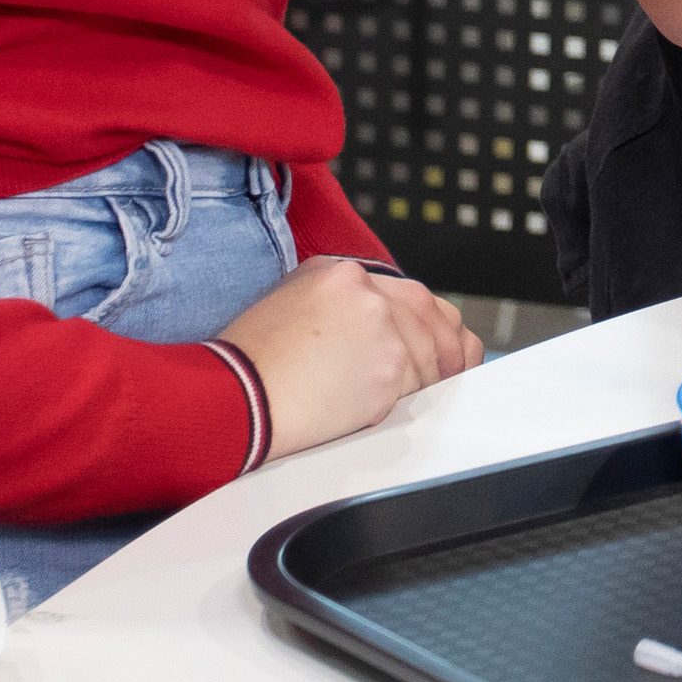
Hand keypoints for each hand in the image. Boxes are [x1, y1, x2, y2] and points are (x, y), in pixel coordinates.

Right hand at [217, 259, 480, 461]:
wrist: (235, 399)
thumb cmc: (250, 363)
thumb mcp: (288, 302)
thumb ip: (337, 300)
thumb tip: (374, 316)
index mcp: (341, 273)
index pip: (406, 291)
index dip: (426, 321)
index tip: (433, 339)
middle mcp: (367, 293)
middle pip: (430, 315)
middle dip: (443, 345)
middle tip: (446, 370)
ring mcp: (382, 329)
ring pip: (430, 354)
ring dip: (427, 378)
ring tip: (406, 395)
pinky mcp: (388, 370)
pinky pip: (416, 388)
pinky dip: (408, 400)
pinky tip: (386, 408)